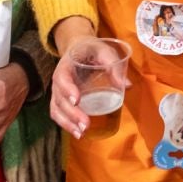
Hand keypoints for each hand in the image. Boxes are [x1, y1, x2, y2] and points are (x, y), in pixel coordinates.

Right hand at [48, 15, 114, 137]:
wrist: (78, 48)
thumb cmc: (91, 49)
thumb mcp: (103, 50)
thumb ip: (113, 64)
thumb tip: (127, 85)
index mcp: (66, 65)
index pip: (62, 78)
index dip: (67, 89)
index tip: (77, 100)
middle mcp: (58, 80)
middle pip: (59, 99)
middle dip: (71, 114)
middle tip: (85, 124)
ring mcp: (58, 92)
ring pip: (56, 109)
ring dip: (67, 123)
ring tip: (81, 133)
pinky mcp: (61, 100)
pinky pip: (58, 114)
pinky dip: (66, 125)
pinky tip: (77, 133)